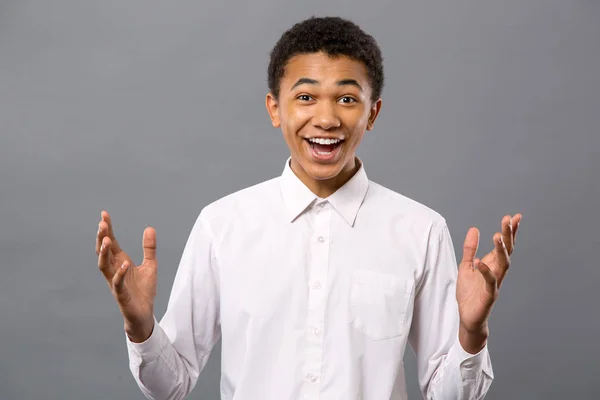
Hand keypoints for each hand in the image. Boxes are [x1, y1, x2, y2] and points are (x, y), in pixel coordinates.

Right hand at [96, 210, 156, 341]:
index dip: (107, 229)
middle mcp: (114, 270)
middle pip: (103, 251)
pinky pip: (117, 283)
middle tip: (102, 223)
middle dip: (102, 237)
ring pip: (104, 266)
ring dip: (104, 253)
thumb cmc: (143, 290)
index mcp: (120, 262)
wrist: (144, 314)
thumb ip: (149, 248)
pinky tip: (124, 264)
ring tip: (107, 240)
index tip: (104, 214)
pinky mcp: (121, 295)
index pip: (111, 243)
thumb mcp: (150, 265)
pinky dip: (120, 274)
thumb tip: (149, 228)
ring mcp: (115, 283)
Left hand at [456, 214, 521, 338]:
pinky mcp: (489, 295)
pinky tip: (479, 262)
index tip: (515, 216)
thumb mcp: (466, 266)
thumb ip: (470, 249)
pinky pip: (490, 282)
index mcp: (492, 264)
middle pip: (507, 251)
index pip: (504, 245)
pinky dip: (485, 271)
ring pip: (503, 264)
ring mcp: (495, 283)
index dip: (510, 231)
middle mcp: (497, 272)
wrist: (468, 317)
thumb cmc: (469, 293)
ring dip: (501, 250)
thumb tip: (474, 229)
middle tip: (509, 219)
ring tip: (497, 235)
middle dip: (508, 235)